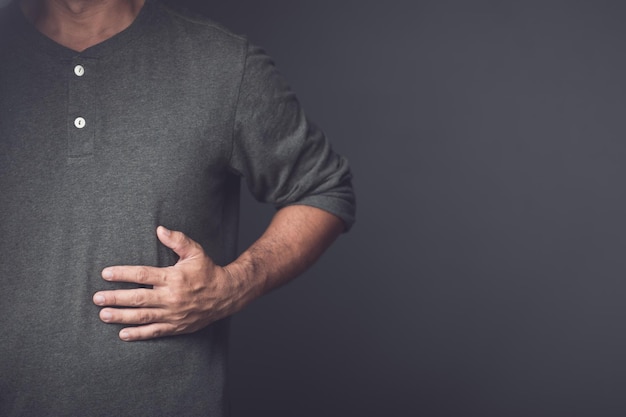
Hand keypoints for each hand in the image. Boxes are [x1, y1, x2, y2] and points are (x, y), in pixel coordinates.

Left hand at [93, 226, 243, 341]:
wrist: (226, 295)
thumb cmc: (208, 271)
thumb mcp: (195, 252)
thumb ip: (177, 240)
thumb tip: (160, 229)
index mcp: (174, 277)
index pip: (143, 275)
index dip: (123, 274)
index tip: (106, 273)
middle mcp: (171, 297)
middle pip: (138, 298)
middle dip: (116, 298)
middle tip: (97, 298)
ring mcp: (173, 314)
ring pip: (142, 316)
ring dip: (121, 316)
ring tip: (103, 315)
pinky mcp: (176, 326)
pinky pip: (154, 331)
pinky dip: (138, 334)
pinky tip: (122, 334)